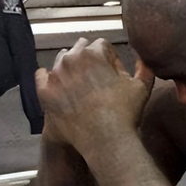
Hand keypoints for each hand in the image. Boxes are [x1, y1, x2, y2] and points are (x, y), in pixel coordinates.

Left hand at [36, 38, 154, 149]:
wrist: (106, 140)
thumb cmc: (125, 113)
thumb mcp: (142, 87)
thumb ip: (144, 68)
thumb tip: (143, 57)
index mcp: (93, 54)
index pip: (101, 46)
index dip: (110, 59)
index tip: (114, 73)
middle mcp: (71, 59)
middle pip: (79, 49)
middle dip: (89, 60)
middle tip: (98, 80)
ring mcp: (55, 76)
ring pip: (61, 61)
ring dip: (70, 69)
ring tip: (81, 86)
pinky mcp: (45, 92)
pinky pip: (41, 77)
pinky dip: (49, 78)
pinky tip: (58, 85)